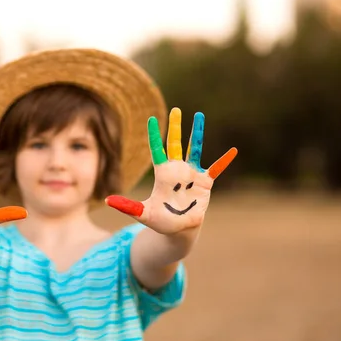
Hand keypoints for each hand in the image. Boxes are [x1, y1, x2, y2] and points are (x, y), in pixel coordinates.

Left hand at [106, 108, 236, 234]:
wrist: (179, 230)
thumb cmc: (161, 221)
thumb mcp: (143, 213)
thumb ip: (127, 206)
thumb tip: (107, 201)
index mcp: (163, 174)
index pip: (157, 150)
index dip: (155, 135)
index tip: (151, 119)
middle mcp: (177, 169)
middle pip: (176, 144)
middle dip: (176, 127)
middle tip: (175, 110)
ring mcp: (192, 174)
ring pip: (195, 149)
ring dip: (197, 133)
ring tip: (199, 115)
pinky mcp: (205, 182)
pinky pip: (216, 169)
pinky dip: (224, 161)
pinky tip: (233, 151)